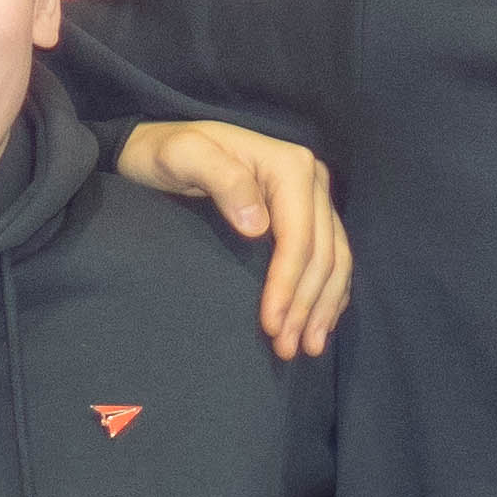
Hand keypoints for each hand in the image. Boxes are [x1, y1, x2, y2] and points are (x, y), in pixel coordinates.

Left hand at [113, 119, 354, 355]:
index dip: (289, 285)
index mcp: (289, 166)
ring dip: (323, 308)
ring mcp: (314, 197)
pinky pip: (332, 258)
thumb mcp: (183, 156)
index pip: (299, 237)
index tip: (272, 325)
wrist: (161, 148)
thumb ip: (220, 179)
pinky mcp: (308, 214)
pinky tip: (319, 322)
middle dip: (306, 306)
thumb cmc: (167, 153)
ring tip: (307, 347)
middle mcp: (311, 179)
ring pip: (335, 260)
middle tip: (287, 348)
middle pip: (322, 254)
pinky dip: (329, 293)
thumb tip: (257, 226)